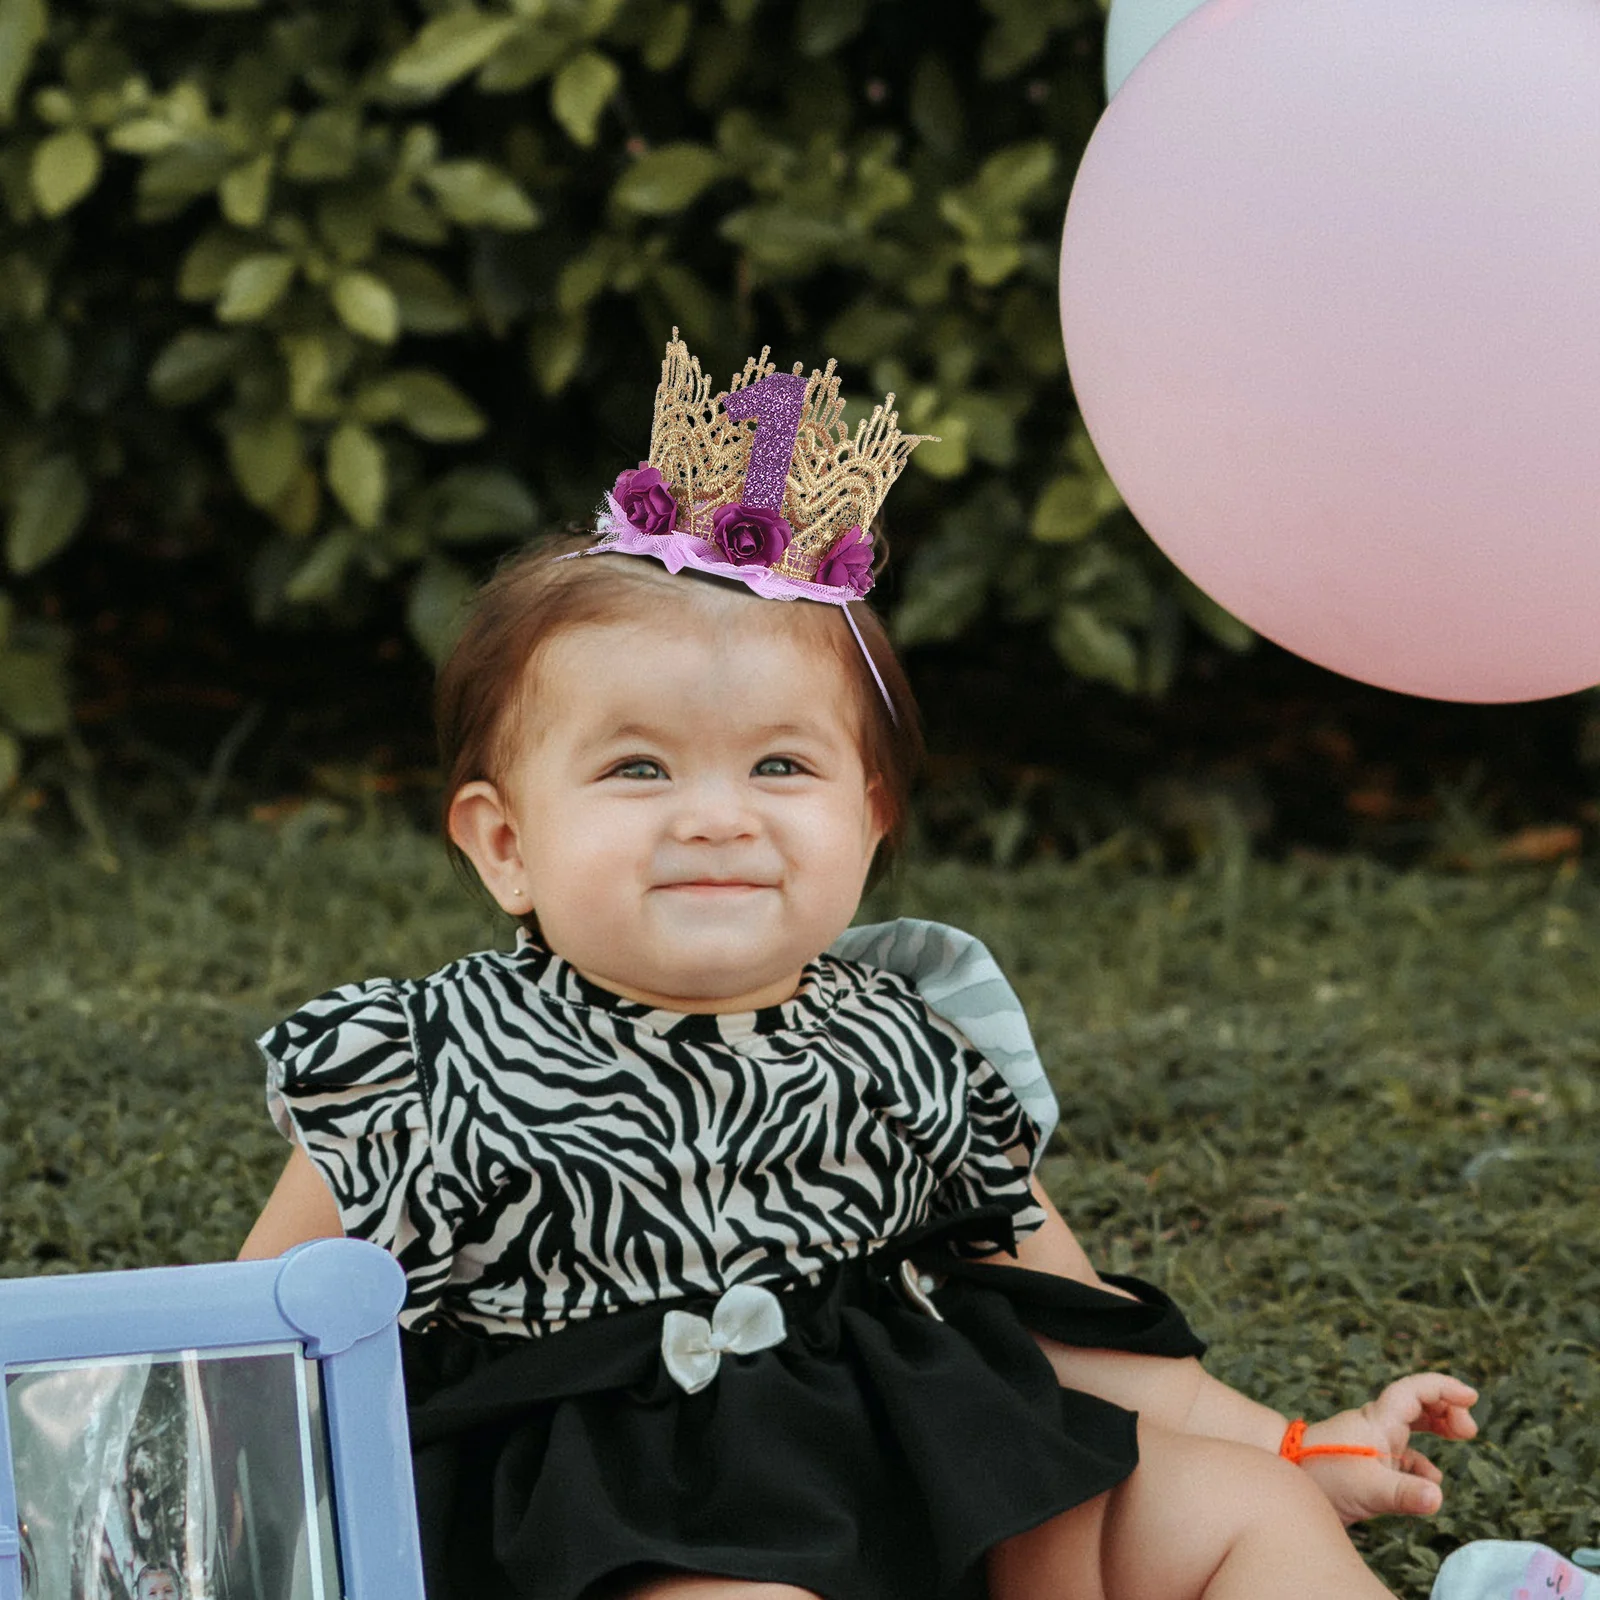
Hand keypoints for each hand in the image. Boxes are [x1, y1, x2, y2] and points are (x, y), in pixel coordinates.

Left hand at [1296, 1373, 1478, 1524]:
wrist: (1286, 1479)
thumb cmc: (1322, 1477)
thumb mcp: (1368, 1488)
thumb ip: (1405, 1494)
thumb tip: (1438, 1498)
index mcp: (1377, 1420)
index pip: (1413, 1391)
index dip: (1442, 1388)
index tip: (1470, 1396)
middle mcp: (1376, 1425)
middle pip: (1416, 1403)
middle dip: (1446, 1408)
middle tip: (1469, 1429)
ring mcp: (1373, 1443)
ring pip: (1411, 1424)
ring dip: (1437, 1426)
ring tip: (1462, 1435)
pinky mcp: (1369, 1463)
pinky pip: (1403, 1455)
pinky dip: (1421, 1463)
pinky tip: (1432, 1482)